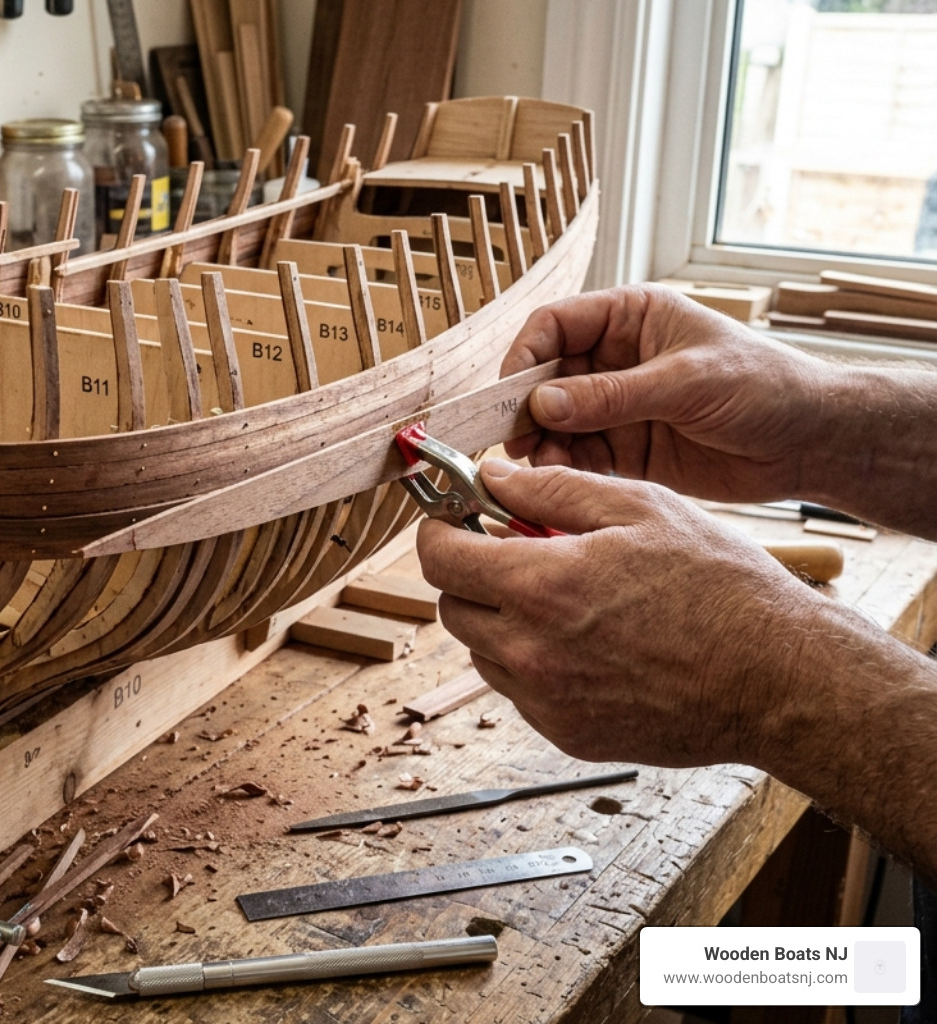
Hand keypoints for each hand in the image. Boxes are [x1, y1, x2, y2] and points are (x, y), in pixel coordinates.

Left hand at [416, 459, 832, 767]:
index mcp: (541, 585)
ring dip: (503, 622)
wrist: (780, 680)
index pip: (439, 558)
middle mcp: (530, 651)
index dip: (440, 532)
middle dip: (472, 576)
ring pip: (483, 653)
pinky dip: (535, 665)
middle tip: (519, 555)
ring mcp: (547, 700)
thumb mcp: (642, 508)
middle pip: (453, 608)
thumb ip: (554, 490)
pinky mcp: (568, 734)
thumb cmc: (722, 588)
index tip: (455, 520)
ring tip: (568, 600)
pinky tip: (589, 644)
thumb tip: (492, 477)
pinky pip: (521, 692)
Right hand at [502, 285, 829, 503]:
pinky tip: (562, 483)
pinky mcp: (625, 449)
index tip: (508, 396)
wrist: (811, 443)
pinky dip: (563, 470)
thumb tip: (542, 404)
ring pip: (553, 422)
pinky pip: (577, 456)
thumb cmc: (765, 386)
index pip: (553, 326)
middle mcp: (613, 359)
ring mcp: (616, 405)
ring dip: (541, 445)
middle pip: (543, 378)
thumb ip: (612, 395)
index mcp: (629, 318)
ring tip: (542, 468)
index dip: (524, 357)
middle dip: (524, 410)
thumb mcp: (687, 383)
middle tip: (513, 443)